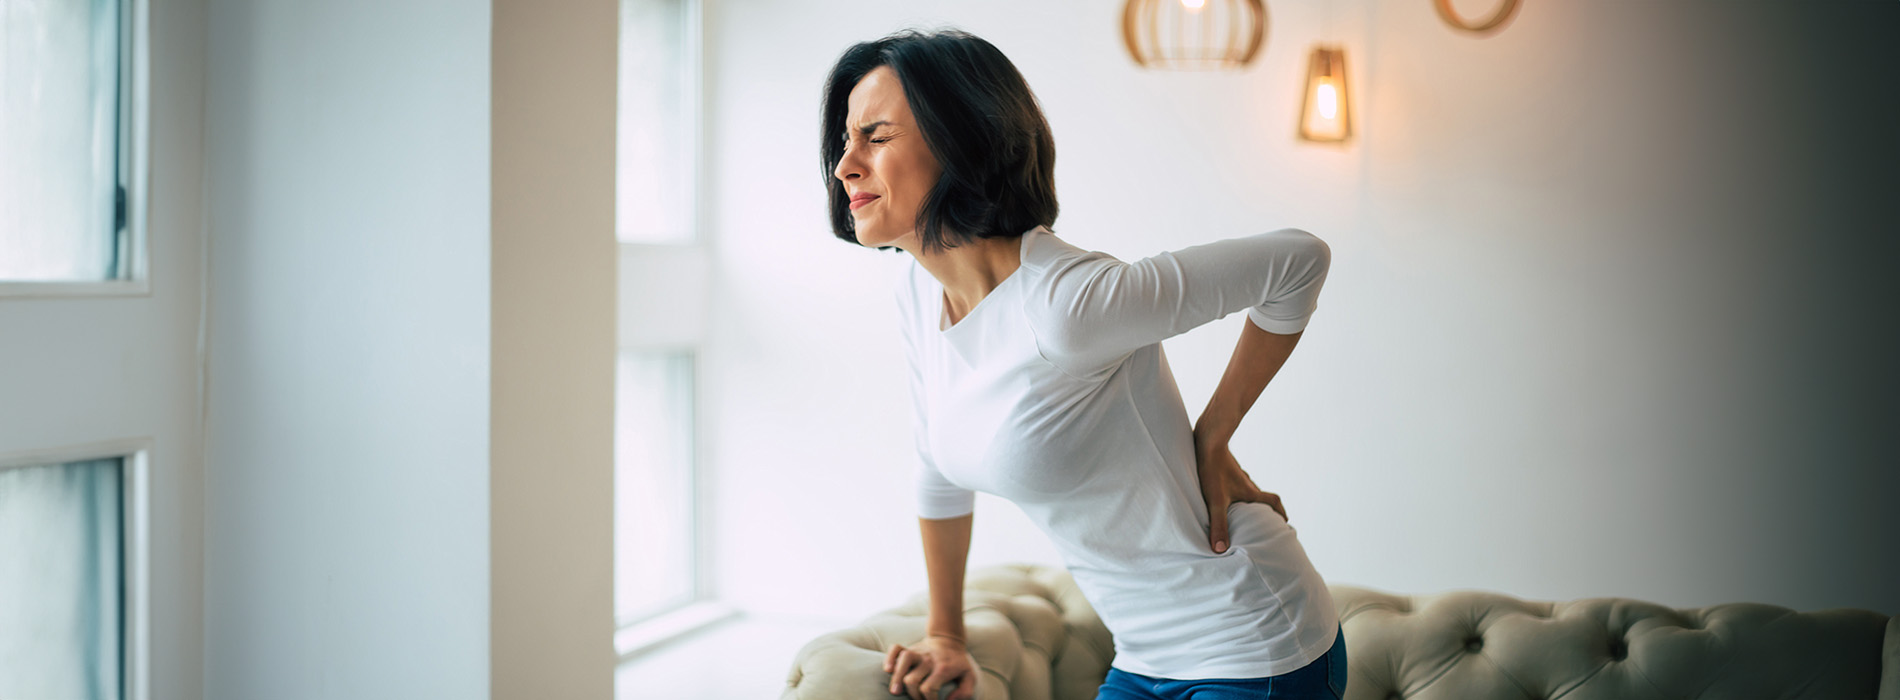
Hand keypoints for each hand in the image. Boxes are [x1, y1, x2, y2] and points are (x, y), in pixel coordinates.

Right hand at [883, 634, 977, 699]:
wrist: (949, 641)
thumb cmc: (958, 664)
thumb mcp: (969, 677)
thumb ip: (965, 692)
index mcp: (943, 669)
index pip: (929, 689)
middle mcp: (929, 660)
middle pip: (913, 680)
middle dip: (913, 695)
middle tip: (918, 699)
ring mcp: (918, 652)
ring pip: (904, 661)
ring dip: (897, 677)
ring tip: (895, 691)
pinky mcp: (909, 648)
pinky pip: (896, 648)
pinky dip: (890, 658)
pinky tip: (887, 669)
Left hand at [1193, 435, 1286, 553]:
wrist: (1208, 439)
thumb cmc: (1213, 468)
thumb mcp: (1216, 500)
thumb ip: (1219, 524)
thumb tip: (1221, 550)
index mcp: (1250, 492)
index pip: (1273, 502)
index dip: (1280, 513)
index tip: (1284, 523)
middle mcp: (1247, 483)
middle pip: (1262, 498)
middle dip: (1265, 511)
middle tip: (1264, 522)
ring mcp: (1236, 474)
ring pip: (1248, 490)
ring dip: (1249, 501)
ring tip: (1242, 512)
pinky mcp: (1224, 467)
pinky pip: (1234, 482)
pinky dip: (1234, 491)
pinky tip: (1222, 493)